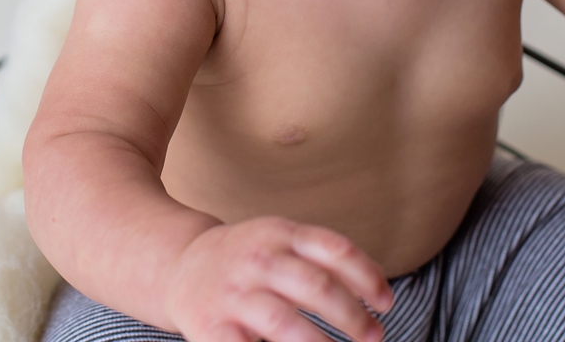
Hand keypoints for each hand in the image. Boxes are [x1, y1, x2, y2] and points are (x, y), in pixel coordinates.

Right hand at [163, 218, 394, 341]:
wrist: (177, 266)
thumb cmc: (246, 259)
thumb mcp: (280, 240)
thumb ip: (323, 258)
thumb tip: (378, 294)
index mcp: (280, 233)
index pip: (334, 249)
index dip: (368, 277)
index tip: (386, 303)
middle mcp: (257, 260)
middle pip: (316, 287)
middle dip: (353, 317)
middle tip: (375, 336)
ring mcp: (233, 295)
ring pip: (285, 324)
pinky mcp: (211, 328)